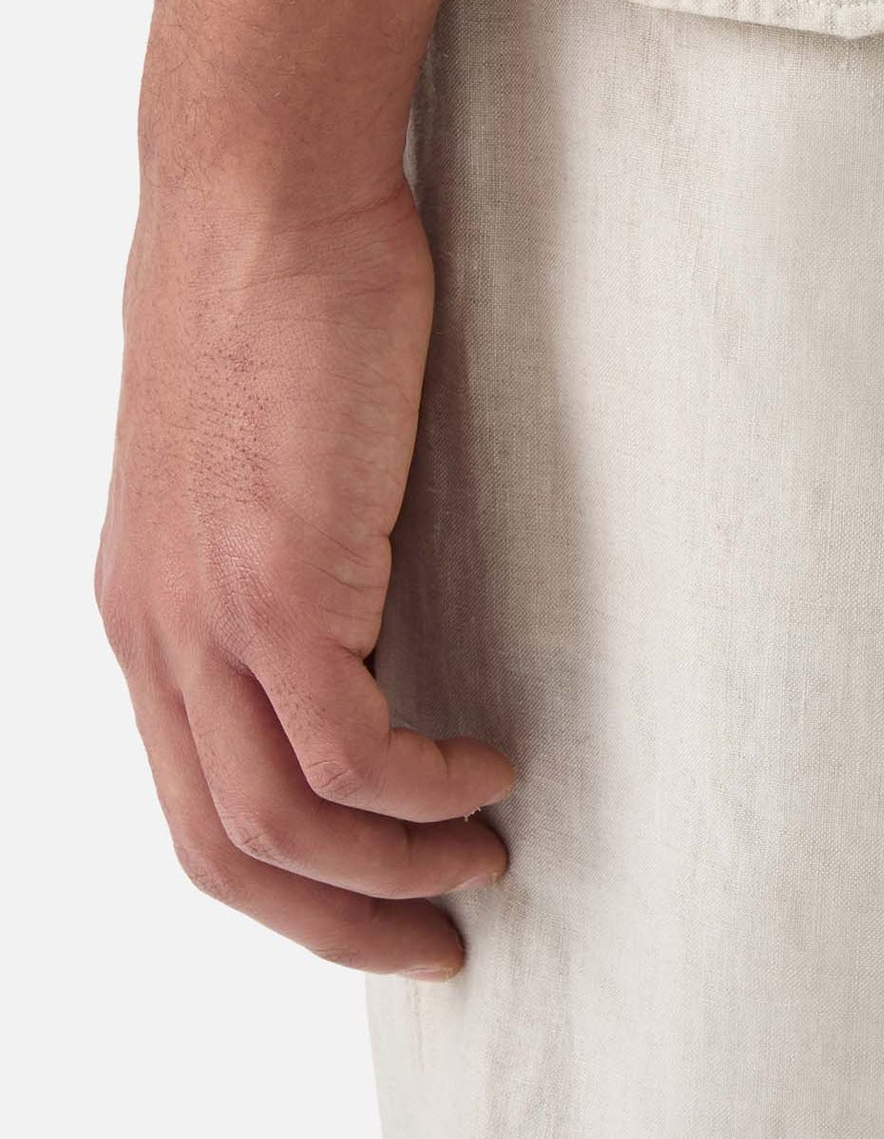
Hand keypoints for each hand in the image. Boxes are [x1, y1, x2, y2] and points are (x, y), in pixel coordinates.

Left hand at [97, 178, 511, 976]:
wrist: (260, 193)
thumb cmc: (280, 296)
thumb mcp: (259, 458)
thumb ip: (286, 554)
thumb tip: (368, 619)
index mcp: (143, 610)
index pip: (191, 804)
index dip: (286, 886)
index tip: (379, 903)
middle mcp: (152, 633)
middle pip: (222, 851)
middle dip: (336, 922)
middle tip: (437, 946)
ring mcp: (205, 614)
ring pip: (281, 823)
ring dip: (395, 869)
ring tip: (483, 859)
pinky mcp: (276, 582)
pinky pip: (353, 751)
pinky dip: (425, 788)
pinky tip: (485, 767)